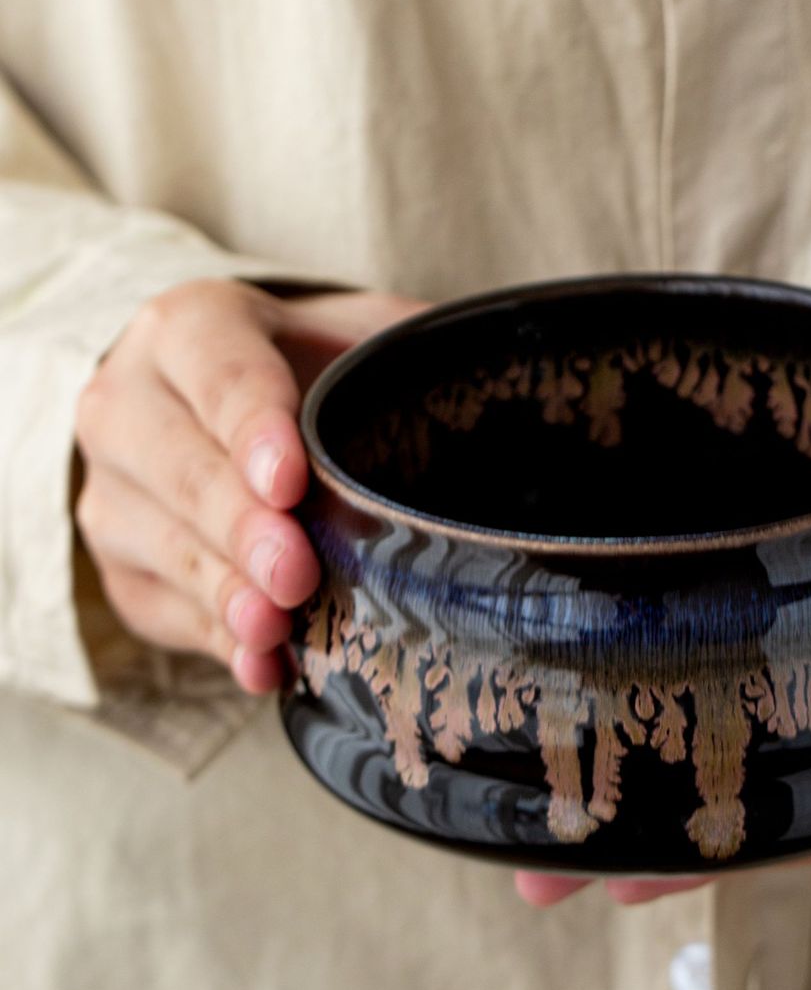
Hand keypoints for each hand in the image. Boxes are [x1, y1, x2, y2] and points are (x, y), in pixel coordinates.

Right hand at [72, 277, 425, 692]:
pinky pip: (159, 605)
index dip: (252, 426)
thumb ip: (416, 342)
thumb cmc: (313, 365)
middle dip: (240, 525)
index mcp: (189, 325)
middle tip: (296, 570)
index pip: (216, 370)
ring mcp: (111, 486)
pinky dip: (213, 638)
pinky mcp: (119, 563)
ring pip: (157, 541)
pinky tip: (260, 664)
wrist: (230, 403)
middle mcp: (128, 400)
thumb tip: (519, 367)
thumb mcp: (360, 331)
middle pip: (179, 466)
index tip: (290, 480)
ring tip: (274, 629)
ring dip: (222, 592)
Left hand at [514, 570, 810, 908]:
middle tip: (537, 871)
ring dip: (637, 823)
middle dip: (648, 847)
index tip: (635, 863)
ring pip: (730, 806)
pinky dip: (666, 770)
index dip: (727, 845)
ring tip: (529, 855)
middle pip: (750, 832)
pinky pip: (738, 759)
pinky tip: (586, 775)